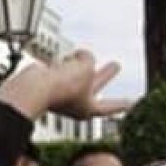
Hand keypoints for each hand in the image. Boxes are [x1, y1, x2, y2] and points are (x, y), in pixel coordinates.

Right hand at [0, 49, 130, 122]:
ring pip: (75, 73)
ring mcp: (61, 93)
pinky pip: (60, 68)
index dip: (121, 103)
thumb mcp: (86, 67)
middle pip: (95, 85)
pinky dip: (62, 63)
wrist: (34, 87)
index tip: (132, 103)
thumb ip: (88, 59)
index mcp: (88, 108)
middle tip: (116, 65)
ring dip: (77, 65)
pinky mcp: (49, 83)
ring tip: (77, 57)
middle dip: (105, 74)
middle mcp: (74, 103)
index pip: (109, 106)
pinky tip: (60, 60)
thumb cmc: (61, 86)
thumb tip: (79, 57)